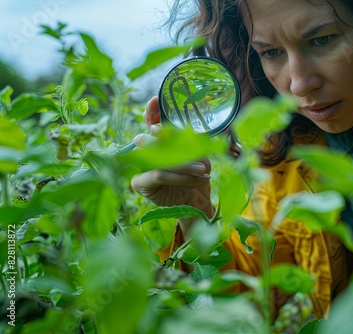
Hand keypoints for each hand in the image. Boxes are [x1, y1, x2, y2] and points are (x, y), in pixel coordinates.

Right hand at [131, 96, 213, 219]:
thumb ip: (190, 143)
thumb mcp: (198, 155)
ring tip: (202, 169)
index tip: (155, 100)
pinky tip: (197, 178)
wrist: (197, 202)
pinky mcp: (139, 183)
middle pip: (148, 138)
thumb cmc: (197, 176)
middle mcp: (145, 151)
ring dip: (182, 163)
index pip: (150, 121)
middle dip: (172, 144)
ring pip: (155, 156)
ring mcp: (139, 167)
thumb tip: (187, 135)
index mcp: (159, 140)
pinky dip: (179, 176)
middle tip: (194, 153)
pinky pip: (158, 174)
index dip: (151, 111)